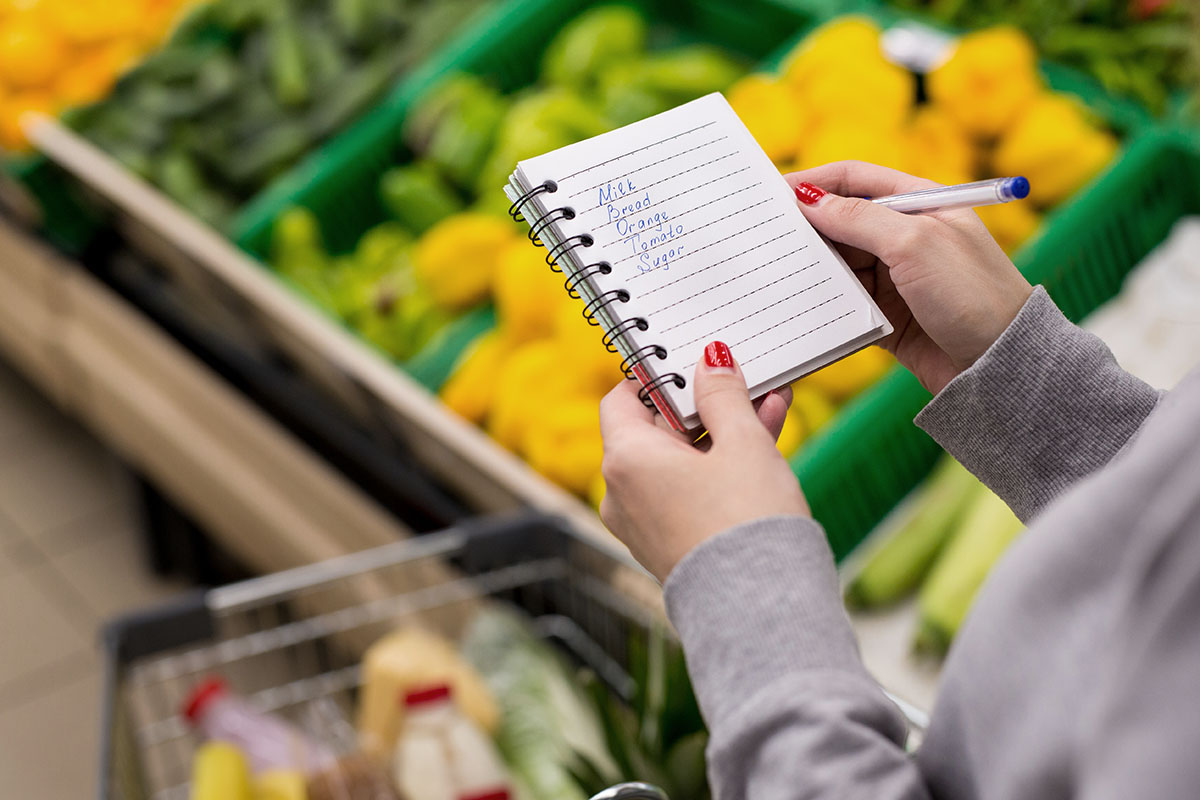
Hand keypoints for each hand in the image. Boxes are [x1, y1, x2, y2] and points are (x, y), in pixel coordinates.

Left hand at [599, 343, 808, 581]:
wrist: (763, 611)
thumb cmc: (747, 522)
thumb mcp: (742, 442)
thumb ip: (723, 395)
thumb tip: (709, 361)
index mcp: (625, 460)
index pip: (623, 399)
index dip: (657, 377)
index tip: (691, 362)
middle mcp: (621, 494)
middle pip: (656, 431)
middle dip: (704, 405)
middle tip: (744, 380)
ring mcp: (643, 524)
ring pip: (679, 462)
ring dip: (720, 434)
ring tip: (769, 406)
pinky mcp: (669, 546)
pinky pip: (687, 492)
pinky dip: (717, 469)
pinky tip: (763, 446)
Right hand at [787, 162, 1033, 394]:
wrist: (1001, 365)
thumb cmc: (973, 293)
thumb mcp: (915, 244)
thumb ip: (859, 218)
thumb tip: (808, 200)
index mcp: (917, 203)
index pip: (854, 179)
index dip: (813, 182)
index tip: (772, 194)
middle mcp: (902, 236)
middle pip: (839, 221)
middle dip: (804, 227)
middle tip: (763, 237)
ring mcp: (893, 277)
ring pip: (836, 264)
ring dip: (809, 268)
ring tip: (773, 273)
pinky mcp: (884, 316)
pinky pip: (841, 302)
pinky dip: (819, 303)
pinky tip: (795, 305)